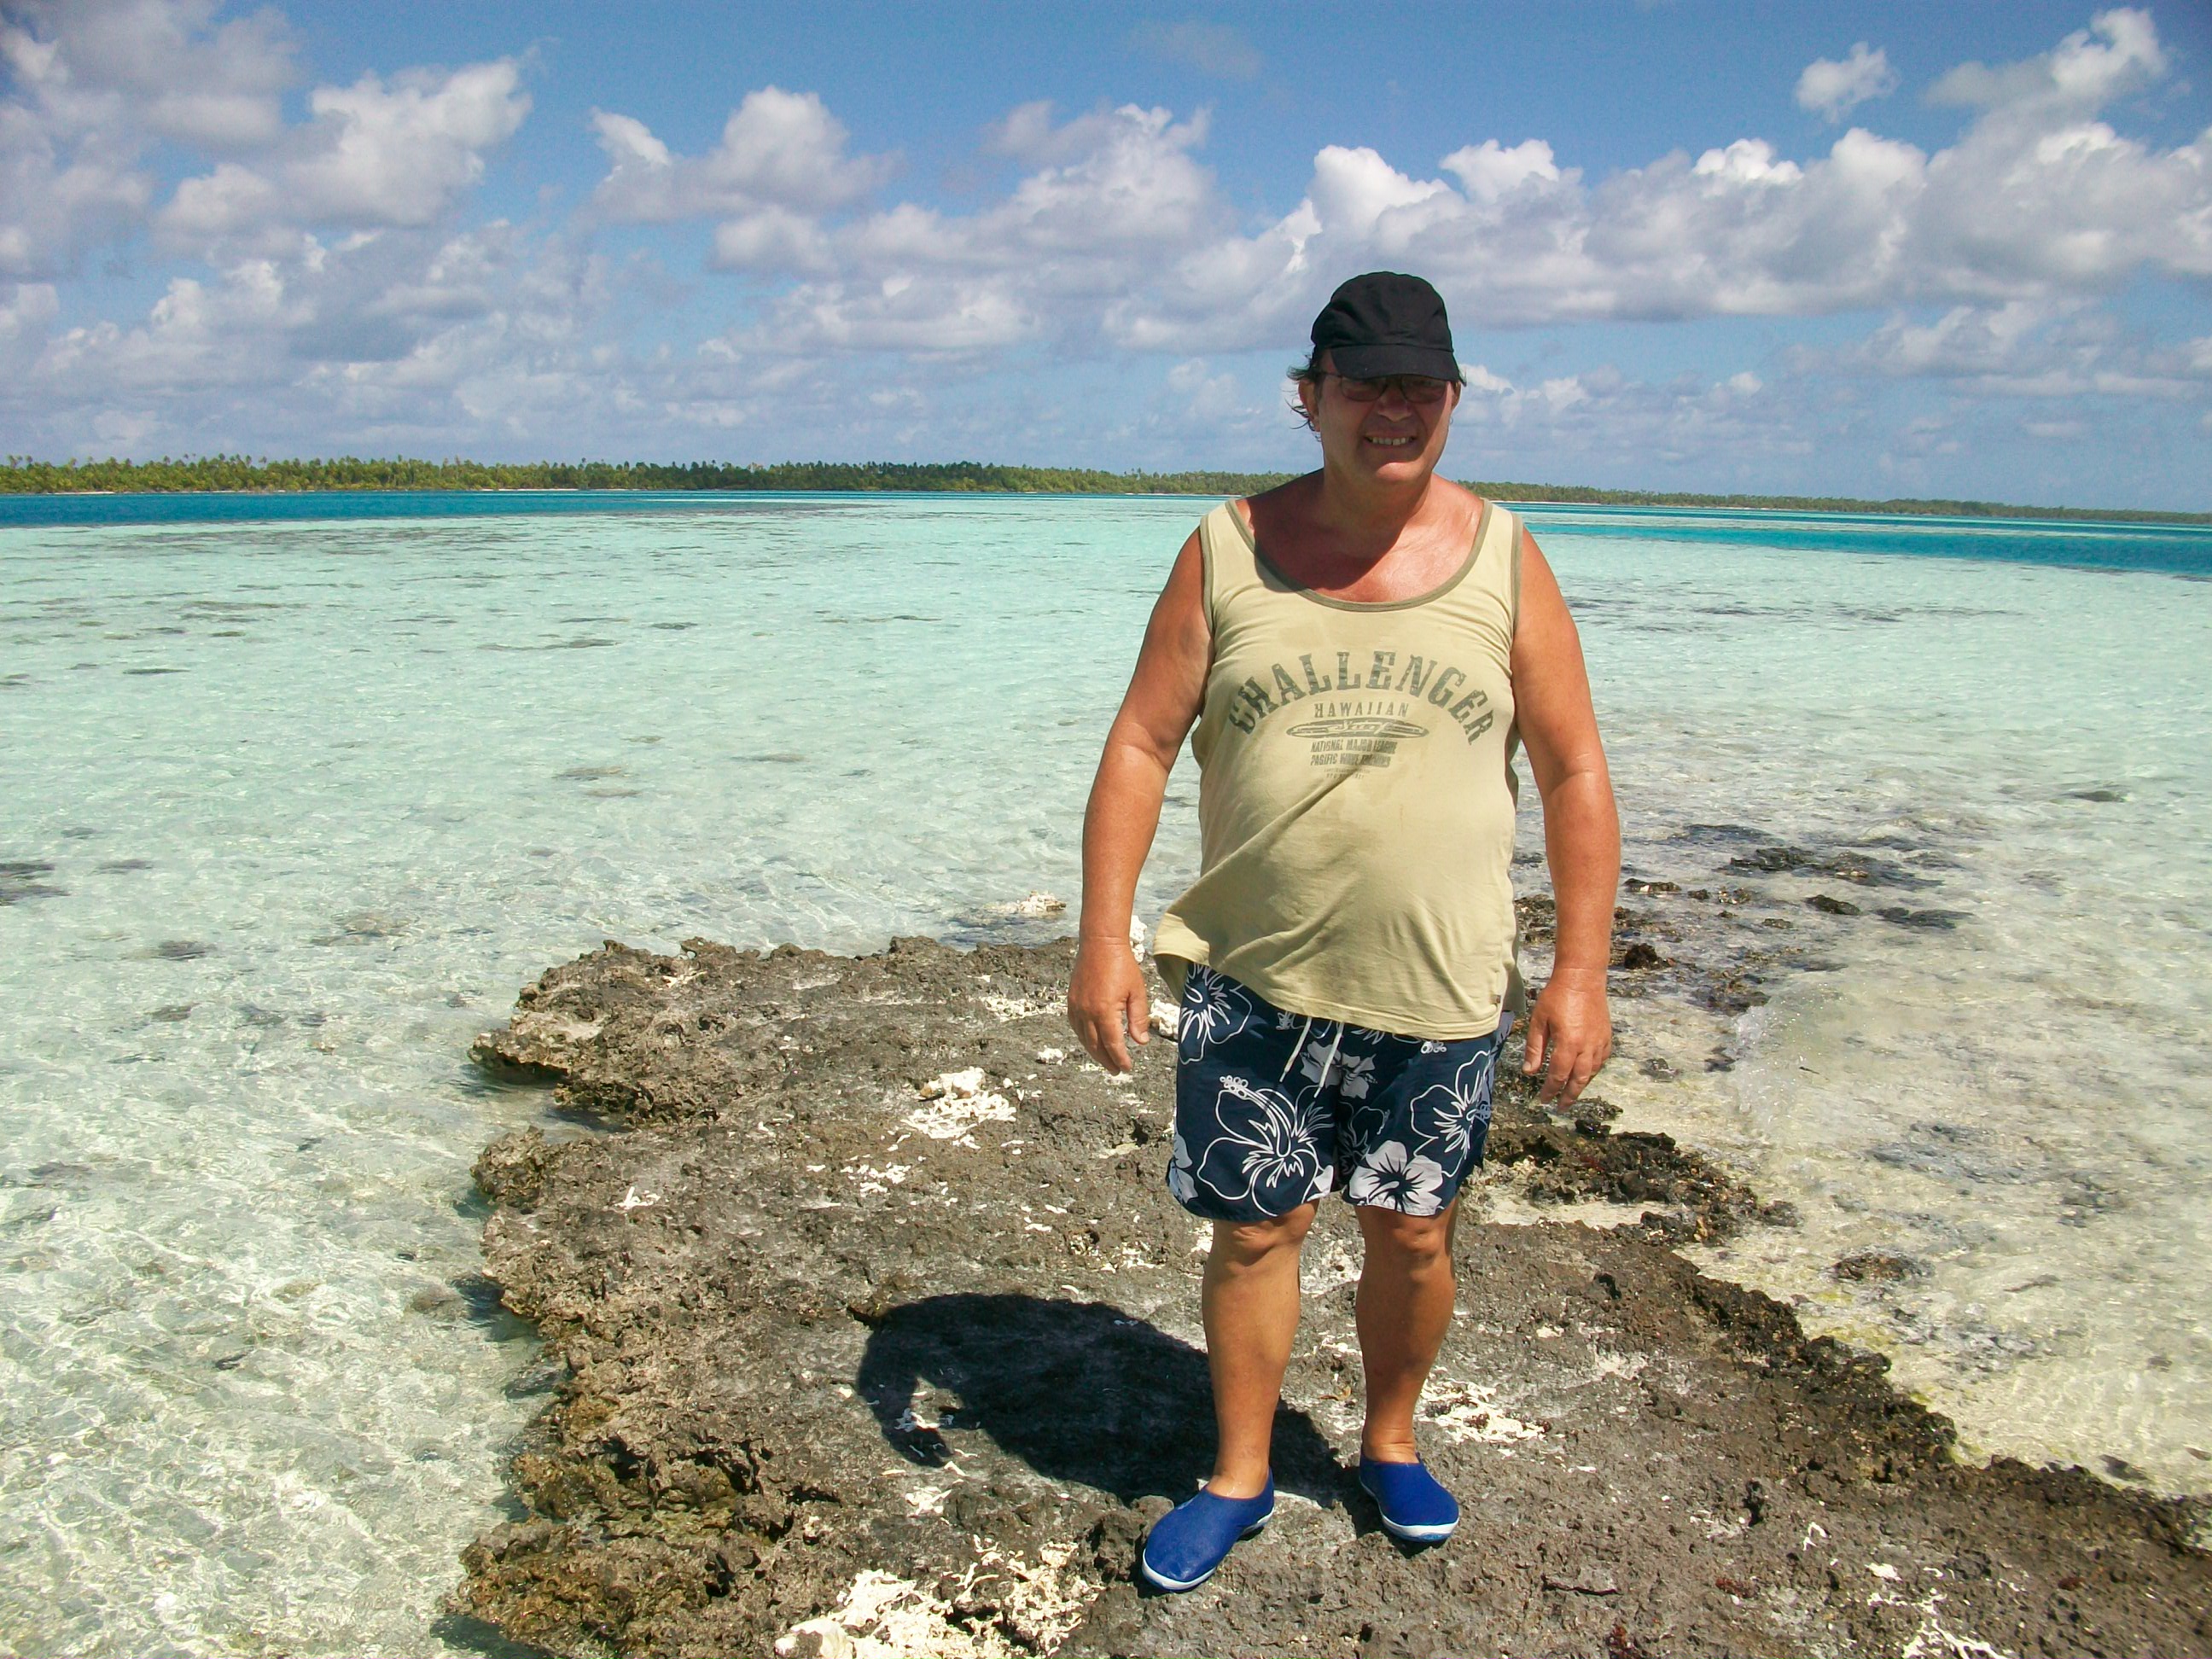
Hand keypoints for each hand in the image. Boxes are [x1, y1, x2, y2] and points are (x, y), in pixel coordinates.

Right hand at [1067, 936, 1151, 1073]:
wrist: (1100, 944)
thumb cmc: (1122, 965)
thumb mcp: (1137, 992)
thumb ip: (1138, 1019)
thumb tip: (1141, 1042)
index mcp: (1105, 1011)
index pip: (1113, 1044)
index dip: (1120, 1059)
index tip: (1127, 1068)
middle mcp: (1087, 1012)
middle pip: (1096, 1046)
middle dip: (1107, 1061)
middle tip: (1116, 1070)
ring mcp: (1076, 1007)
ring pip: (1084, 1039)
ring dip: (1095, 1052)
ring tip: (1106, 1060)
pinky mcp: (1071, 1002)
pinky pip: (1076, 1027)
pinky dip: (1084, 1038)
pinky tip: (1092, 1041)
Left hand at [1521, 966, 1611, 1107]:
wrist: (1582, 978)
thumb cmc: (1556, 997)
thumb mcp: (1539, 1021)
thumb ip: (1535, 1048)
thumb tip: (1529, 1072)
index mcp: (1568, 1043)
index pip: (1559, 1075)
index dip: (1550, 1090)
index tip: (1543, 1100)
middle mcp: (1587, 1046)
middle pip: (1579, 1080)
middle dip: (1569, 1096)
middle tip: (1560, 1107)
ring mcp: (1600, 1042)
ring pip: (1592, 1072)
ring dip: (1581, 1085)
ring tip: (1571, 1094)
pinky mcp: (1607, 1036)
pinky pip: (1602, 1060)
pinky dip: (1593, 1071)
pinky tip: (1586, 1074)